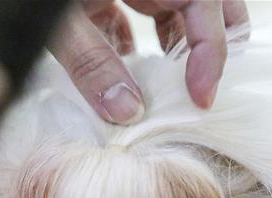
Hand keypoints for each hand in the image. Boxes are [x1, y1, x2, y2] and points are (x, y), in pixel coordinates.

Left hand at [48, 0, 247, 123]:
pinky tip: (124, 83)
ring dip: (176, 55)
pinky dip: (138, 50)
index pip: (206, 5)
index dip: (212, 54)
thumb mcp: (59, 23)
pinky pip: (139, 17)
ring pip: (176, 13)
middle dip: (210, 48)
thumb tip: (127, 113)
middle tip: (201, 96)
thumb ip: (92, 63)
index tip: (201, 99)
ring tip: (165, 99)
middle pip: (207, 4)